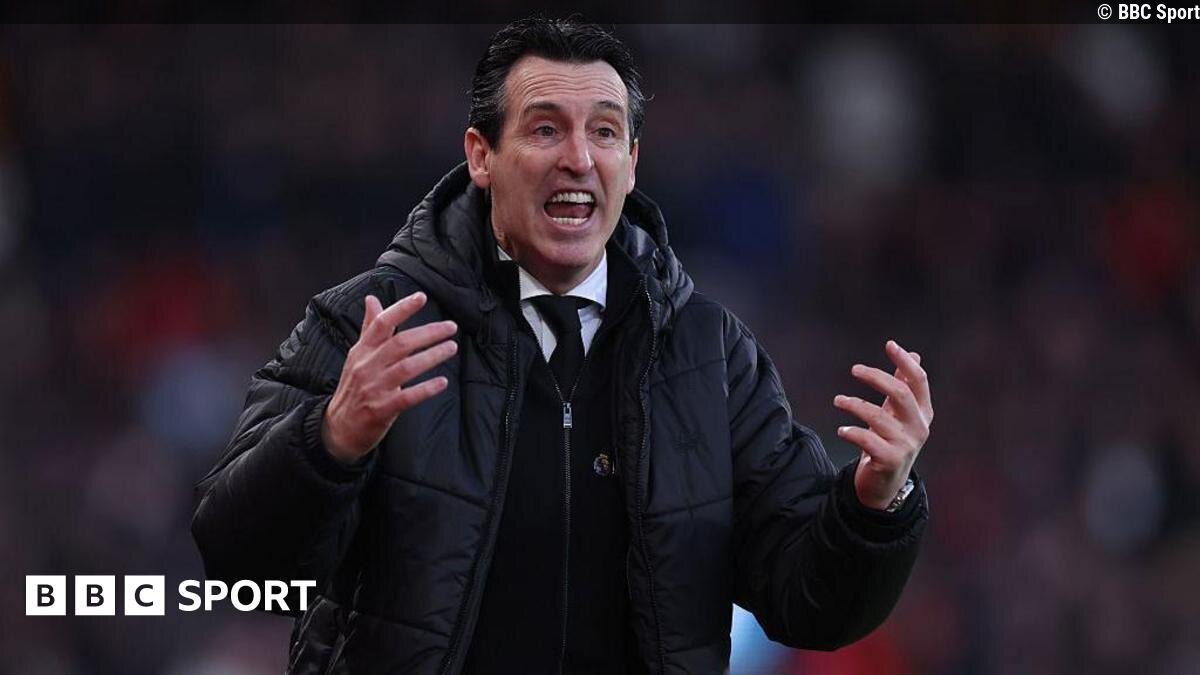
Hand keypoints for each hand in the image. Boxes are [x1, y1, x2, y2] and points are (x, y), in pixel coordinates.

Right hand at [322, 292, 457, 463]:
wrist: (339, 427)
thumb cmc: (354, 387)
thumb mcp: (357, 355)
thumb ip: (369, 328)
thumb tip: (371, 299)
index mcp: (362, 350)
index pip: (381, 323)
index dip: (401, 308)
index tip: (421, 297)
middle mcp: (367, 366)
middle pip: (400, 344)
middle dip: (428, 333)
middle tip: (451, 327)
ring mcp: (374, 388)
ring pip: (406, 368)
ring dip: (432, 356)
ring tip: (451, 348)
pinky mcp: (381, 410)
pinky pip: (407, 397)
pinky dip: (426, 389)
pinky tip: (443, 382)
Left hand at [834, 340, 932, 509]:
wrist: (885, 483)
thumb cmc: (890, 441)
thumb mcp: (899, 413)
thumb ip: (905, 385)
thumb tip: (913, 354)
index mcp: (923, 413)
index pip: (918, 382)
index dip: (905, 362)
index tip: (889, 344)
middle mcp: (918, 427)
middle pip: (900, 394)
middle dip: (876, 377)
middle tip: (854, 369)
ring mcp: (905, 445)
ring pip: (878, 416)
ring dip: (854, 404)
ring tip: (838, 400)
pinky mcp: (889, 460)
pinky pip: (868, 440)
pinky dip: (852, 432)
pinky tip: (842, 430)